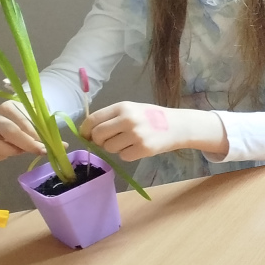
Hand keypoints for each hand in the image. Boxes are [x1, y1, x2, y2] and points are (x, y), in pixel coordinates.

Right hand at [0, 100, 44, 159]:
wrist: (16, 119)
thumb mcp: (39, 119)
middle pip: (9, 131)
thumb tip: (63, 145)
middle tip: (41, 151)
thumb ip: (48, 130)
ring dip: (12, 150)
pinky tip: (11, 152)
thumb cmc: (29, 118)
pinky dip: (3, 156)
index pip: (23, 120)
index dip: (36, 134)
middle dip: (28, 144)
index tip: (48, 144)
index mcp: (8, 106)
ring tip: (22, 150)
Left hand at [79, 102, 223, 160]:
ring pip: (109, 148)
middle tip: (108, 141)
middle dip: (99, 141)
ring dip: (115, 149)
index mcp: (123, 107)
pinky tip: (137, 148)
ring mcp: (136, 134)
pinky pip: (123, 156)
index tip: (86, 136)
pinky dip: (128, 155)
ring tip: (128, 143)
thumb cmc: (151, 117)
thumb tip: (88, 134)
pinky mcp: (144, 148)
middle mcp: (128, 119)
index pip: (93, 119)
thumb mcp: (132, 110)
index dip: (85, 130)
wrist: (178, 125)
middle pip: (98, 135)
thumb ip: (111, 118)